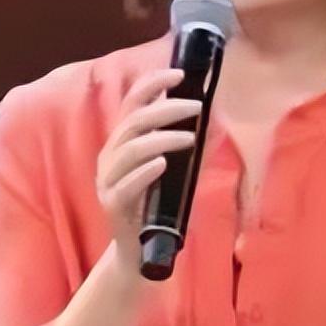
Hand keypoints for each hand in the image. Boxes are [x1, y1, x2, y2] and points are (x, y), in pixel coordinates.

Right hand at [95, 68, 202, 277]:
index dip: (152, 84)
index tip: (179, 73)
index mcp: (123, 142)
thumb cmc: (156, 205)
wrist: (137, 252)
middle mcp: (111, 156)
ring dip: (162, 138)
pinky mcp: (112, 205)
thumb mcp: (175, 171)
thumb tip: (216, 122)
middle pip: (134, 121)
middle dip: (166, 109)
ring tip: (189, 137)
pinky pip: (126, 185)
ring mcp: (108, 181)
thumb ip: (187, 146)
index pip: (132, 103)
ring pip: (130, 150)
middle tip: (196, 107)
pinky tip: (163, 164)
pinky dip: (145, 172)